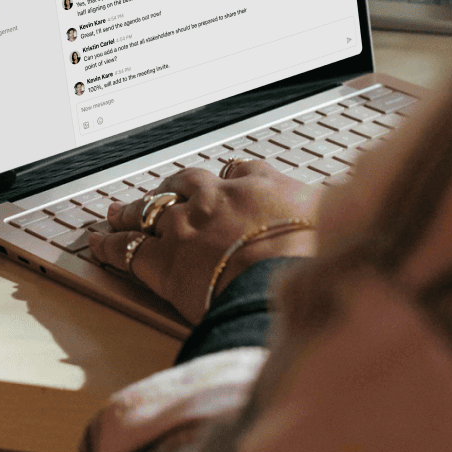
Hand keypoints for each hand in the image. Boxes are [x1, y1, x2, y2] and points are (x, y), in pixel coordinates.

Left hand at [87, 161, 319, 323]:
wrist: (278, 279)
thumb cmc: (311, 254)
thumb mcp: (334, 218)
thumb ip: (333, 208)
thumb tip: (353, 201)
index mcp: (257, 185)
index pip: (238, 172)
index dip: (227, 179)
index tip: (222, 182)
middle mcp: (216, 199)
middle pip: (184, 184)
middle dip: (169, 188)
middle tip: (156, 193)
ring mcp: (186, 227)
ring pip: (149, 211)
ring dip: (130, 211)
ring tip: (114, 212)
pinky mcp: (163, 261)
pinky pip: (126, 247)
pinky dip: (109, 245)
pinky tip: (97, 243)